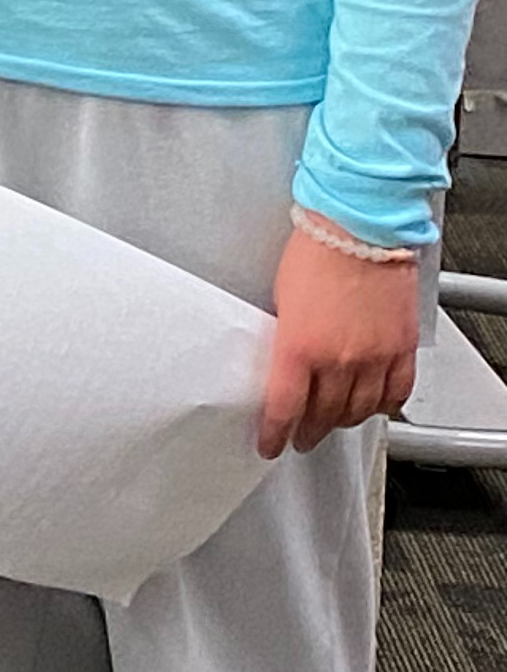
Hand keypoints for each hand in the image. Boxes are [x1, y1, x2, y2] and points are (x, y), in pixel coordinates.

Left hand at [258, 215, 421, 457]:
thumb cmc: (314, 252)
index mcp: (299, 347)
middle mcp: (338, 358)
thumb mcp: (280, 301)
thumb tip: (282, 364)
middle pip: (322, 414)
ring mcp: (374, 356)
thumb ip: (285, 339)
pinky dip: (383, 406)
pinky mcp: (401, 347)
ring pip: (359, 409)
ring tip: (331, 423)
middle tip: (300, 436)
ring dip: (342, 421)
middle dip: (308, 430)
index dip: (274, 434)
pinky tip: (373, 408)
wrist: (358, 228)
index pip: (283, 408)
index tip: (269, 444)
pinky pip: (396, 392)